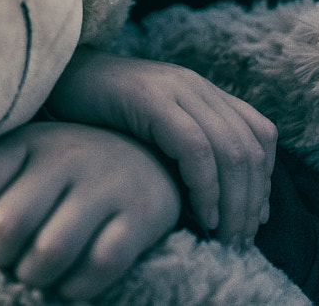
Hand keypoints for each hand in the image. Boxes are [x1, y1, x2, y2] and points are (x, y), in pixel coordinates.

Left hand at [0, 122, 178, 301]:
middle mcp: (66, 157)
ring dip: (34, 276)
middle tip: (4, 260)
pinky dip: (77, 286)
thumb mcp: (17, 159)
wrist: (149, 156)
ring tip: (33, 273)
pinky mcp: (141, 216)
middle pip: (8, 223)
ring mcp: (106, 186)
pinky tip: (70, 283)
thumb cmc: (64, 167)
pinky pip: (101, 265)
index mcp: (28, 141)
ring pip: (52, 250)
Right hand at [46, 49, 276, 244]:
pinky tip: (200, 214)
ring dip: (234, 201)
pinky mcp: (153, 99)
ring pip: (231, 150)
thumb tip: (221, 205)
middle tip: (240, 240)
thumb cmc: (96, 115)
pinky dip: (206, 186)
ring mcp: (176, 88)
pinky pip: (196, 147)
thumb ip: (185, 152)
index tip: (253, 221)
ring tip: (223, 235)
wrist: (53, 78)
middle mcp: (195, 85)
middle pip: (250, 147)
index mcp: (201, 90)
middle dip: (251, 202)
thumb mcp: (151, 130)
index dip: (265, 180)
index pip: (260, 134)